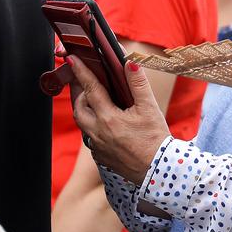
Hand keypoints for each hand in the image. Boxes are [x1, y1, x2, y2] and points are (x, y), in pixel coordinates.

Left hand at [67, 56, 171, 183]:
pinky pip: (90, 137)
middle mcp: (99, 133)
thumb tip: (129, 62)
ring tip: (93, 99)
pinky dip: (92, 125)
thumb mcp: (150, 108)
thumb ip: (138, 84)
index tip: (72, 59)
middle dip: (79, 92)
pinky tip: (103, 122)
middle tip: (84, 81)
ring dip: (84, 109)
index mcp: (109, 119)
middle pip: (79, 108)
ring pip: (82, 123)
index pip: (91, 89)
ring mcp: (98, 146)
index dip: (81, 72)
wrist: (159, 172)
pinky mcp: (101, 156)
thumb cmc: (156, 140)